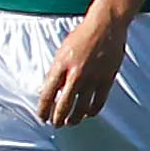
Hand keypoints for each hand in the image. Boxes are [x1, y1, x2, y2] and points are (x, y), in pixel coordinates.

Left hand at [34, 6, 134, 126]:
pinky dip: (92, 111)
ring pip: (82, 108)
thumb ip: (58, 71)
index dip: (44, 109)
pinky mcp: (106, 79)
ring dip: (75, 118)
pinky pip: (98, 102)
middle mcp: (75, 74)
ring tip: (71, 122)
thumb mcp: (62, 51)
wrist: (105, 26)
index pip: (48, 94)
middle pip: (64, 105)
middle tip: (56, 124)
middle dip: (58, 118)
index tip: (42, 116)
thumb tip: (54, 90)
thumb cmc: (82, 35)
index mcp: (61, 65)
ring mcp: (92, 78)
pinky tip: (88, 113)